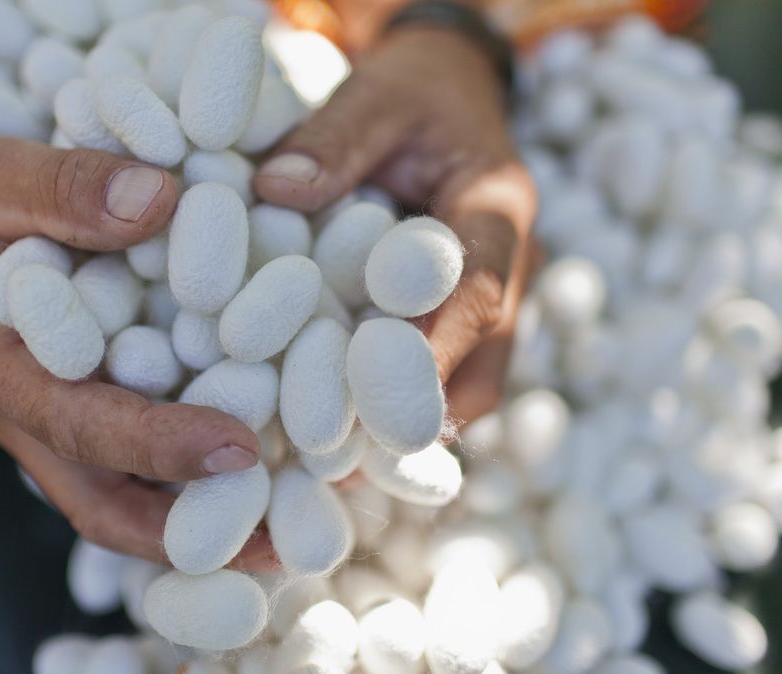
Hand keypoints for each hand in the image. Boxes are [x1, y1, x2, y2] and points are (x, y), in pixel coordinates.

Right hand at [0, 138, 273, 567]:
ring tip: (286, 526)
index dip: (158, 445)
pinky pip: (132, 463)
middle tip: (281, 538)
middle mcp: (26, 415)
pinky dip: (189, 477)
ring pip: (122, 500)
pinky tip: (262, 461)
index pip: (79, 425)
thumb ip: (64, 188)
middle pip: (103, 506)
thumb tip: (160, 200)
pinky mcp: (81, 407)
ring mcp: (54, 421)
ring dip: (196, 522)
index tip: (240, 448)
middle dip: (187, 532)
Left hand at [255, 26, 537, 426]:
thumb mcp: (380, 94)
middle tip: (348, 463)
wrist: (451, 95)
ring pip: (469, 386)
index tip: (380, 401)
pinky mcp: (461, 320)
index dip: (435, 349)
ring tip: (337, 473)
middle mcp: (508, 268)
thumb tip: (274, 191)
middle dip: (420, 418)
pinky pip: (444, 378)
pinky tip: (341, 443)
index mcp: (498, 208)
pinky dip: (398, 413)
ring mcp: (490, 301)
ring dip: (411, 432)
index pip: (478, 288)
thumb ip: (335, 137)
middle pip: (484, 363)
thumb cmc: (415, 92)